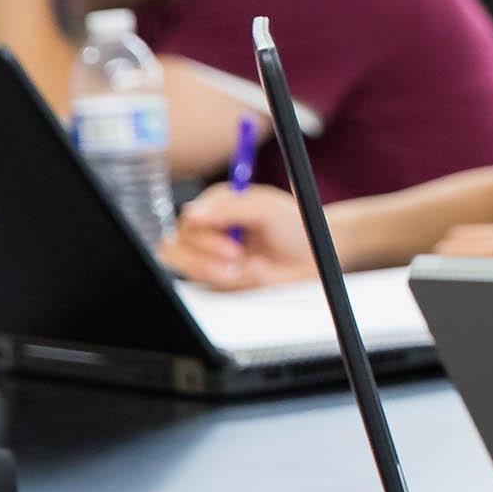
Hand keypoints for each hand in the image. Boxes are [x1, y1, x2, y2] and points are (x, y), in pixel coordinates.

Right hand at [161, 186, 315, 290]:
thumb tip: (192, 212)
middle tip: (240, 261)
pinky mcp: (216, 276)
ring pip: (189, 268)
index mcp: (218, 204)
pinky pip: (208, 287)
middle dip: (208, 261)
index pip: (189, 222)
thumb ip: (232, 208)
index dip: (206, 239)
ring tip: (257, 268)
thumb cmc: (296, 227)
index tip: (232, 250)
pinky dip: (234, 284)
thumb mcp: (269, 210)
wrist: (315, 256)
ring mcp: (209, 254)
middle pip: (177, 247)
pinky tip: (256, 276)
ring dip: (221, 273)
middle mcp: (208, 228)